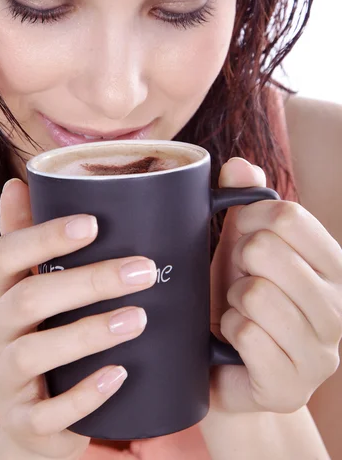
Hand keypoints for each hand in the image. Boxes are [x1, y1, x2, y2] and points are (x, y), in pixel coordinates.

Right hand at [0, 178, 155, 458]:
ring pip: (34, 354)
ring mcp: (2, 379)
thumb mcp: (29, 283)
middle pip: (29, 299)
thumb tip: (18, 182)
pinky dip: (85, 394)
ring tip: (139, 319)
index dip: (46, 236)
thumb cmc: (40, 331)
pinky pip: (48, 414)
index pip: (7, 253)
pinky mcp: (23, 423)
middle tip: (144, 271)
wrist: (32, 414)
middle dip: (88, 282)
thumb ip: (28, 238)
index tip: (94, 223)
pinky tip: (120, 375)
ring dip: (89, 333)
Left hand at [210, 158, 341, 413]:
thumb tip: (239, 166)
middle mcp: (340, 308)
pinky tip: (235, 342)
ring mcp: (321, 353)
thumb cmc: (236, 299)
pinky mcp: (292, 387)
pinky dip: (228, 331)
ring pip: (254, 293)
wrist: (224, 367)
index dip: (249, 219)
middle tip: (241, 282)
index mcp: (334, 266)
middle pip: (268, 250)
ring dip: (232, 301)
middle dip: (239, 263)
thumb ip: (244, 201)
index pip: (289, 215)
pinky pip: (245, 334)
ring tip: (239, 312)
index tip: (242, 236)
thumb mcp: (241, 245)